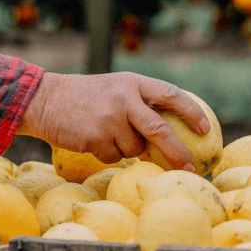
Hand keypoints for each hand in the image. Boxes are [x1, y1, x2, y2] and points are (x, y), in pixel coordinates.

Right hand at [15, 72, 210, 170]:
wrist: (45, 100)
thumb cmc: (84, 96)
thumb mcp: (115, 87)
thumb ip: (139, 102)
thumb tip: (170, 130)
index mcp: (132, 83)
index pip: (170, 95)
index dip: (191, 112)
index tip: (205, 128)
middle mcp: (124, 99)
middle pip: (160, 130)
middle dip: (178, 152)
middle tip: (190, 167)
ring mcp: (109, 119)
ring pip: (134, 149)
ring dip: (126, 149)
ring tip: (105, 132)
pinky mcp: (95, 138)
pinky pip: (114, 157)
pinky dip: (107, 153)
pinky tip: (91, 138)